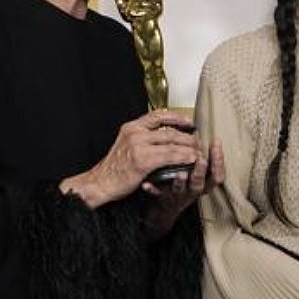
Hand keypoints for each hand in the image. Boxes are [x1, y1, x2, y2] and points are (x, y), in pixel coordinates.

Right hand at [61, 109, 199, 208]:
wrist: (101, 182)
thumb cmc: (115, 168)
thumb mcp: (127, 145)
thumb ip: (143, 138)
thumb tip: (165, 137)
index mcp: (132, 127)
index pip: (158, 115)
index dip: (177, 117)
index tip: (189, 122)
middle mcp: (135, 133)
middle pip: (169, 130)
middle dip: (187, 136)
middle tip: (197, 142)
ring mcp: (138, 146)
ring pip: (171, 142)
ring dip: (188, 147)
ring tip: (198, 151)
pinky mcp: (142, 160)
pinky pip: (168, 156)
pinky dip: (182, 157)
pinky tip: (190, 159)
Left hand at [144, 137, 224, 235]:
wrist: (168, 205)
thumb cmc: (187, 182)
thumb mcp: (199, 172)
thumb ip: (202, 158)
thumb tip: (211, 137)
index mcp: (204, 183)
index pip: (217, 175)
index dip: (219, 161)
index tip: (216, 143)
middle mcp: (192, 190)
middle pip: (199, 183)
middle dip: (201, 171)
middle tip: (202, 160)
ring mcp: (177, 195)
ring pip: (180, 190)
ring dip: (180, 182)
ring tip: (180, 174)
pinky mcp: (162, 198)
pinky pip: (156, 194)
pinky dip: (152, 190)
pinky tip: (146, 185)